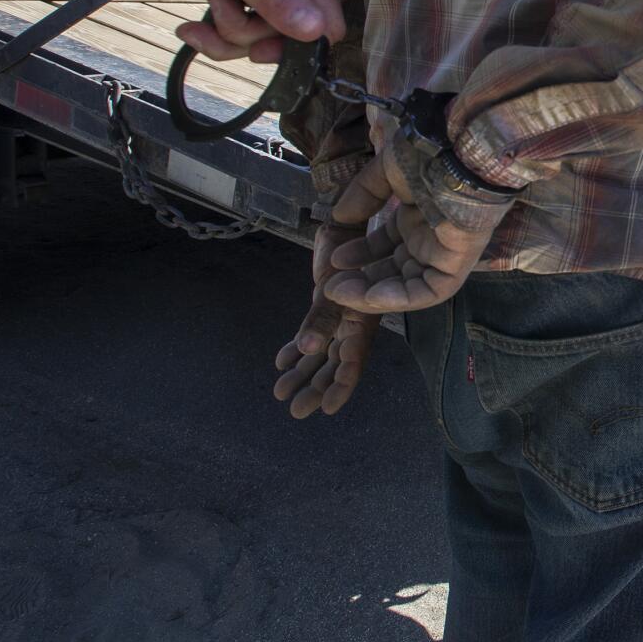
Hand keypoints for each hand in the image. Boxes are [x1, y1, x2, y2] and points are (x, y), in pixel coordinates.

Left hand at [132, 0, 345, 62]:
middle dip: (250, 37)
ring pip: (262, 33)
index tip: (258, 46)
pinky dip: (216, 29)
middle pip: (292, 35)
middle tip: (220, 7)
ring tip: (205, 4)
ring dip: (228, 34)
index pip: (328, 25)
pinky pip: (242, 24)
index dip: (299, 46)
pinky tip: (192, 25)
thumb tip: (318, 31)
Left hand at [273, 220, 374, 417]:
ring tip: (281, 393)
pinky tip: (282, 362)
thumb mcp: (334, 288)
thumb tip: (307, 349)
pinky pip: (309, 337)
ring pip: (320, 354)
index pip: (351, 363)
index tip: (326, 408)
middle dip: (316, 387)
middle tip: (296, 410)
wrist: (343, 231)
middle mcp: (350, 327)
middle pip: (334, 365)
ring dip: (302, 373)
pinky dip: (296, 351)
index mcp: (360, 325)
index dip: (340, 387)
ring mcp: (336, 320)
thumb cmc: (346, 257)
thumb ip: (321, 319)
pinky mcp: (322, 310)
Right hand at [321, 147, 508, 312]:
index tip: (334, 260)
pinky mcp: (458, 263)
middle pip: (395, 270)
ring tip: (340, 292)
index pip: (386, 245)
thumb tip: (338, 217)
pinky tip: (371, 296)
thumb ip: (363, 195)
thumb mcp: (387, 172)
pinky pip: (431, 292)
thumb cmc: (428, 156)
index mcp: (417, 215)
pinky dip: (401, 299)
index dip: (360, 254)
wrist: (459, 154)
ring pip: (410, 286)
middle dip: (362, 280)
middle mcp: (431, 236)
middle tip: (332, 286)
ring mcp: (445, 251)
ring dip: (374, 293)